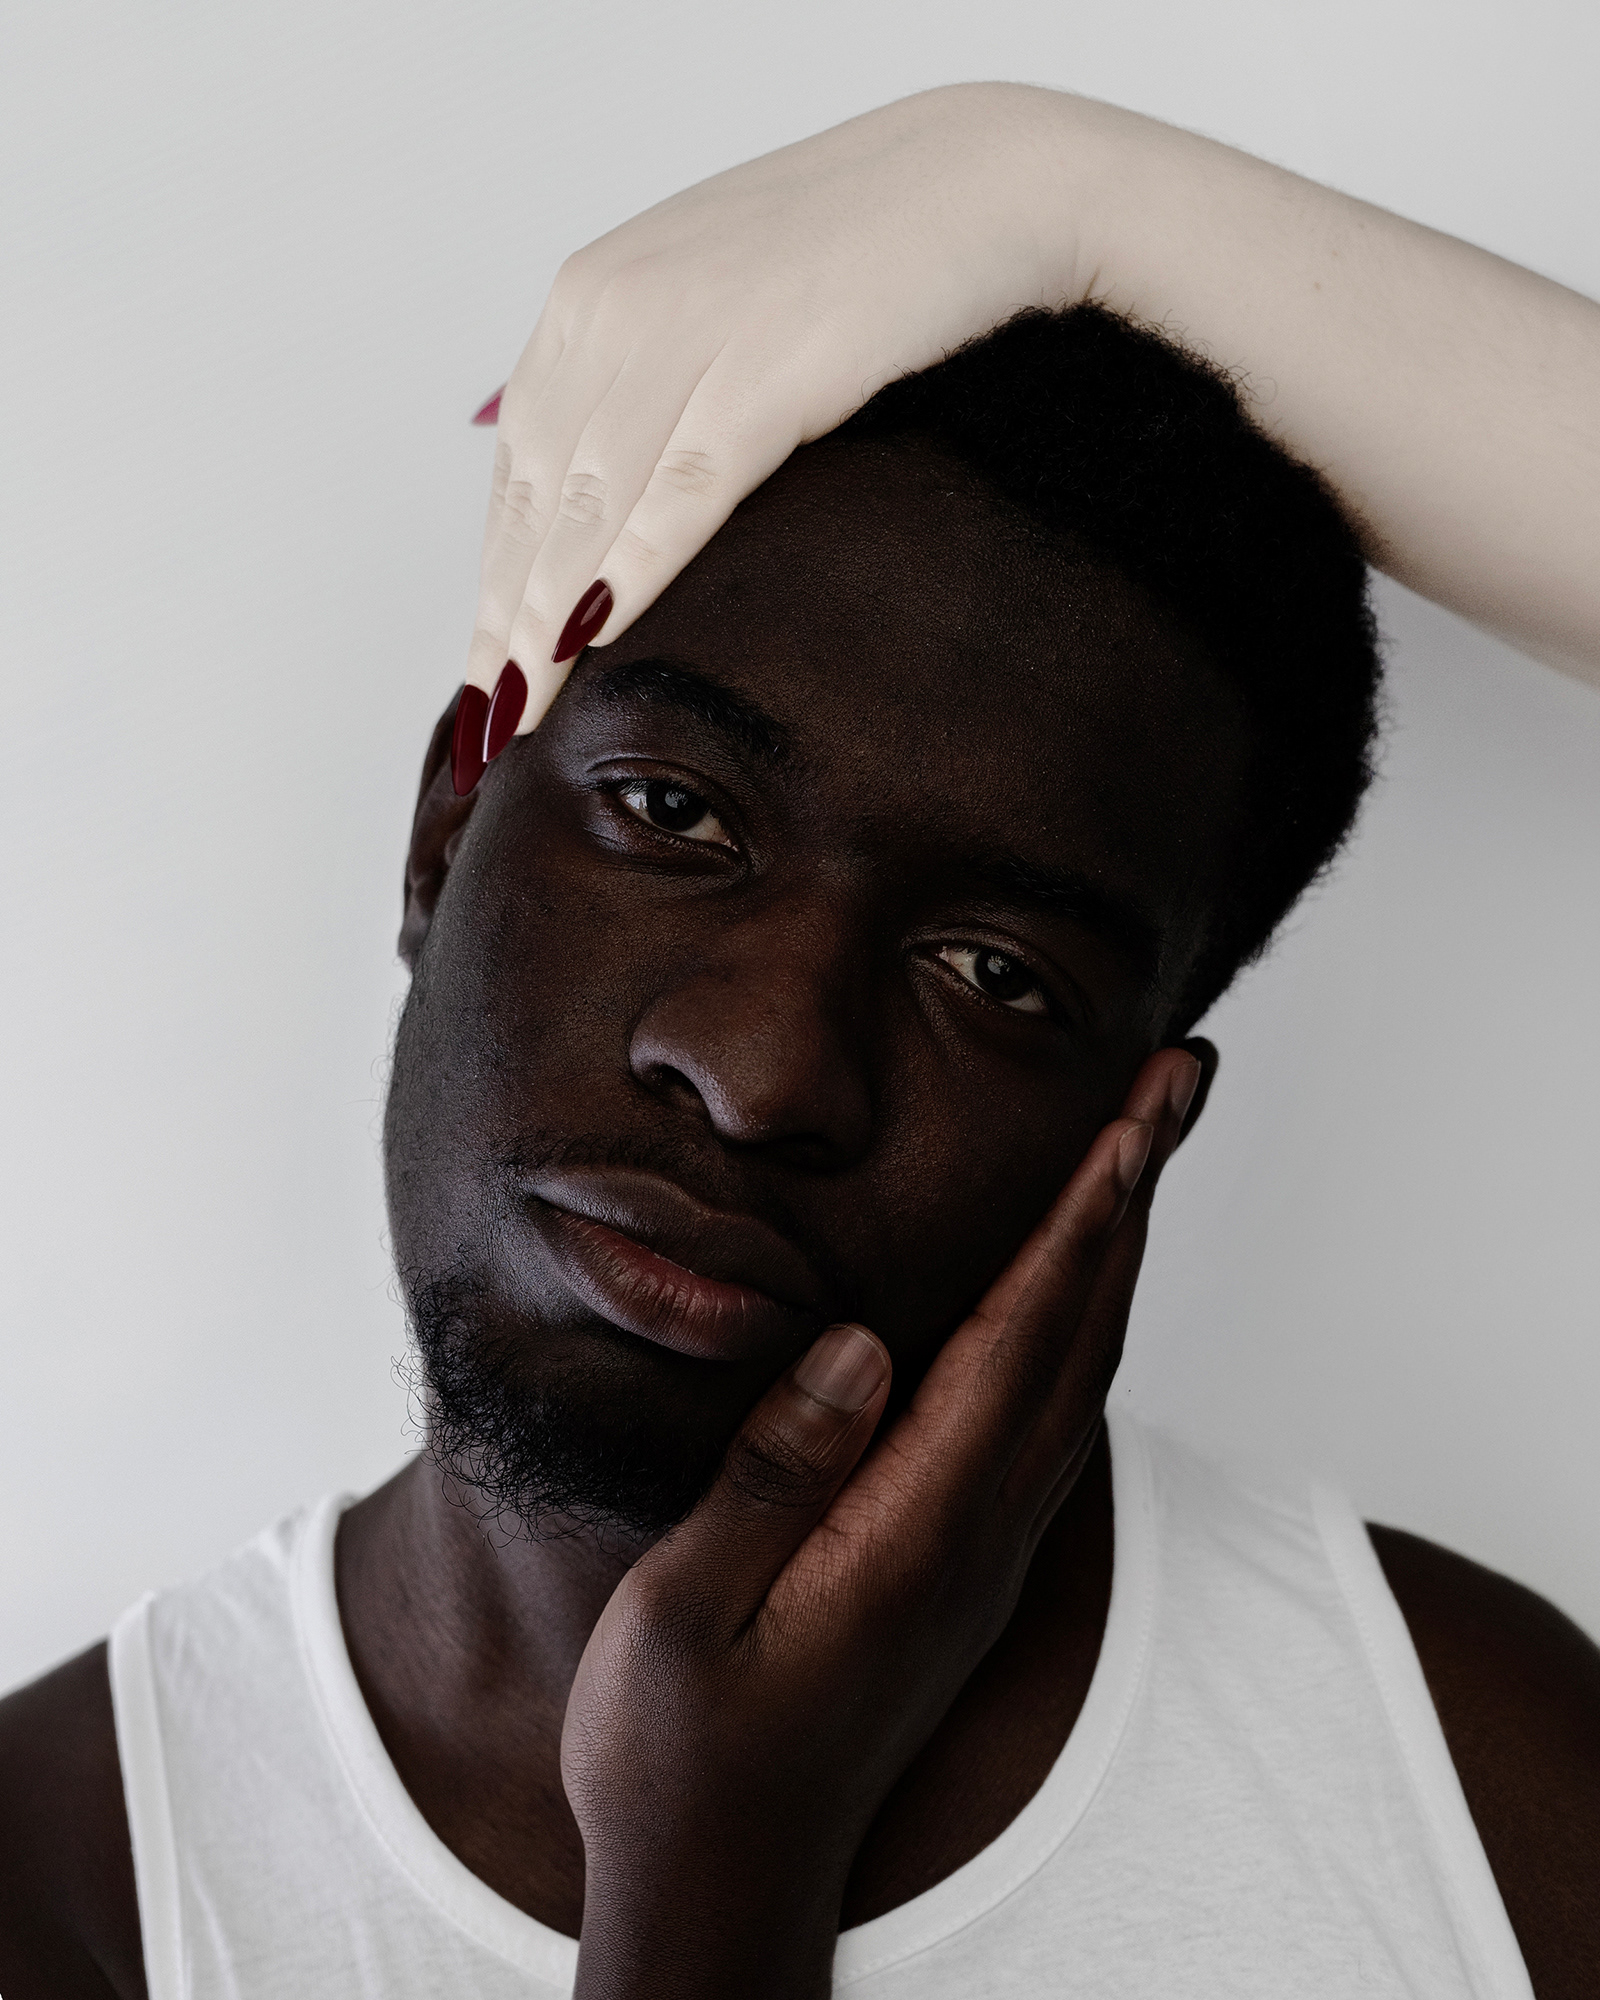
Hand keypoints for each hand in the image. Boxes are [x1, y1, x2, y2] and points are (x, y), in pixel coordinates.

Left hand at [460, 84, 1080, 756]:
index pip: (519, 465)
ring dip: (544, 620)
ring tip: (521, 710)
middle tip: (483, 724)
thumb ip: (649, 367)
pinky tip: (590, 638)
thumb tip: (602, 470)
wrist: (987, 179)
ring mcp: (686, 340)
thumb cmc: (866, 246)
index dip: (494, 576)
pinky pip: (678, 496)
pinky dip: (628, 574)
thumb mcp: (720, 291)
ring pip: (591, 509)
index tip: (482, 663)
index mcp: (594, 292)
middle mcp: (616, 311)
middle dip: (503, 622)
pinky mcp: (764, 375)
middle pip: (538, 500)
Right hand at [560, 1045, 1201, 1999]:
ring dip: (1118, 1252)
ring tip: (1139, 1154)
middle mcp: (975, 1535)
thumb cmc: (681, 1754)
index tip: (1137, 1114)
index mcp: (916, 1529)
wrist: (720, 1884)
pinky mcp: (957, 1567)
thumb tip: (859, 1345)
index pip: (1024, 1337)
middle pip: (1084, 1333)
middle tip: (1173, 1083)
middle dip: (1134, 1197)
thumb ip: (777, 1473)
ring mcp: (977, 1555)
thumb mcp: (688, 1612)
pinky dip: (1079, 1324)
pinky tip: (1071, 1294)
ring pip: (1079, 1371)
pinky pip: (1048, 1417)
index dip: (1084, 1216)